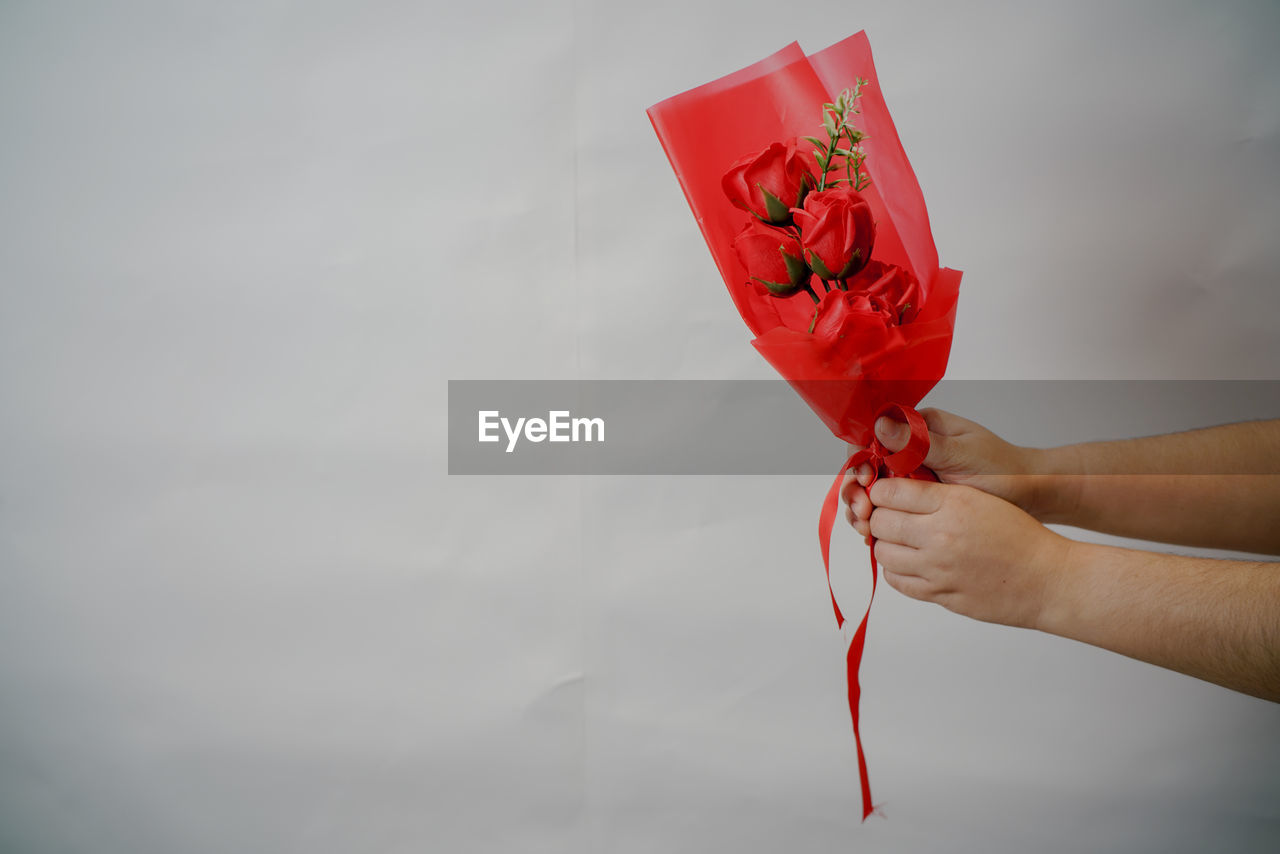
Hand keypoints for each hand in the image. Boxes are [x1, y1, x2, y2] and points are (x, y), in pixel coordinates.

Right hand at [843, 408, 1037, 537]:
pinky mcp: (917, 502)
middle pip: (867, 465)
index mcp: (920, 428)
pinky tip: (872, 537)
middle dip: (857, 488)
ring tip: (864, 527)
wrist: (1028, 495)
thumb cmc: (1001, 469)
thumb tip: (880, 424)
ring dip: (861, 507)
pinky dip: (876, 522)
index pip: (874, 436)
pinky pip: (887, 509)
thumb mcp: (960, 454)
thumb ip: (919, 442)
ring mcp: (912, 477)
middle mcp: (910, 450)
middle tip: (862, 510)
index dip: (861, 458)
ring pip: (873, 490)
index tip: (866, 479)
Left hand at [867, 478, 1070, 629]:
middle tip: (889, 518)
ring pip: (883, 554)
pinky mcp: (941, 594)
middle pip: (879, 522)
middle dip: (878, 517)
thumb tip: (898, 492)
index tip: (884, 493)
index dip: (881, 491)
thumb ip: (938, 494)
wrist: (1049, 579)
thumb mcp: (981, 498)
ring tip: (900, 541)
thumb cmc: (1021, 537)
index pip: (890, 492)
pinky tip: (909, 563)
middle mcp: (941, 535)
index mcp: (953, 503)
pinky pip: (897, 582)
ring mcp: (938, 568)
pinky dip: (896, 571)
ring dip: (886, 545)